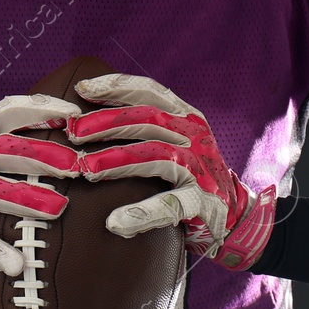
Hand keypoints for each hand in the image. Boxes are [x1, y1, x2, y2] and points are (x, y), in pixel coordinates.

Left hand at [64, 73, 275, 269]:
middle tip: (72, 133)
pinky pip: (169, 205)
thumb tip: (89, 117)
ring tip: (86, 170)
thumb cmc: (191, 174)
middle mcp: (194, 137)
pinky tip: (115, 222)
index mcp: (186, 117)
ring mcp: (199, 168)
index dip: (116, 86)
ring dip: (116, 160)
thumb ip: (146, 127)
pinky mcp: (202, 202)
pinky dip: (141, 214)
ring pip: (154, 156)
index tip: (82, 88)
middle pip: (146, 120)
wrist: (236, 214)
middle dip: (106, 123)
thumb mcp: (176, 140)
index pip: (149, 91)